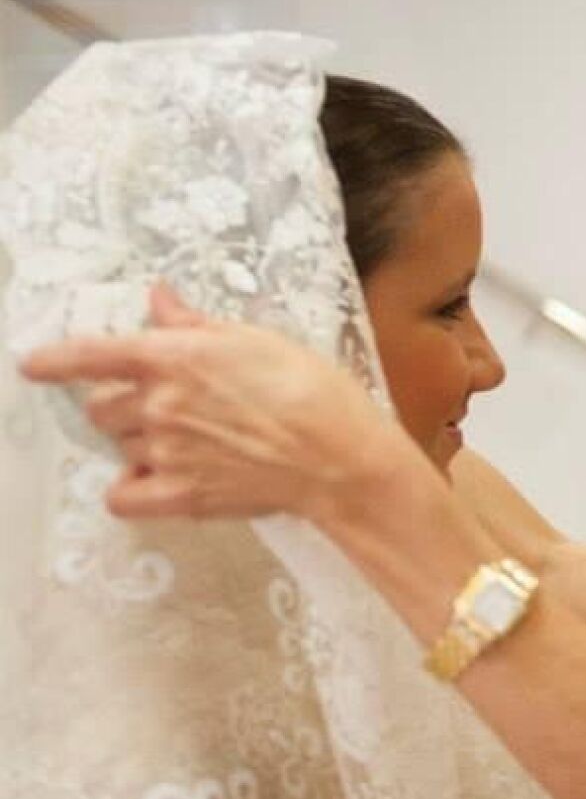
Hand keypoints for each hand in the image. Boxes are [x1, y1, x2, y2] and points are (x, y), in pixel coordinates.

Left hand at [19, 284, 408, 522]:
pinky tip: (157, 478)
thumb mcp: (256, 339)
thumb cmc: (312, 389)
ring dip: (139, 442)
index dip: (53, 361)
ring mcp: (164, 452)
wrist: (339, 455)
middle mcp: (157, 404)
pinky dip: (131, 488)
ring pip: (118, 446)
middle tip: (171, 407)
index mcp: (172, 357)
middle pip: (102, 407)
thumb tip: (158, 302)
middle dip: (126, 404)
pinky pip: (122, 496)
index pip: (88, 354)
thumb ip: (194, 324)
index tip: (32, 366)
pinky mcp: (178, 495)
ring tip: (186, 442)